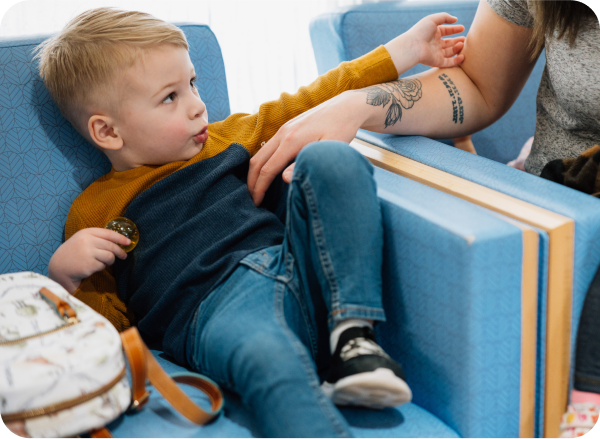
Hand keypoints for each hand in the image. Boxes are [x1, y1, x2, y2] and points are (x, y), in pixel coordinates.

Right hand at [48, 228, 130, 293]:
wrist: (59, 267)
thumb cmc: (74, 252)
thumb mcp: (83, 240)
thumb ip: (98, 238)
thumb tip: (120, 241)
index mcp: (86, 232)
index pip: (109, 233)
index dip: (121, 238)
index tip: (129, 242)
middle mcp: (87, 241)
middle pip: (112, 246)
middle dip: (120, 252)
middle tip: (124, 256)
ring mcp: (88, 253)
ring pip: (110, 256)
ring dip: (109, 261)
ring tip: (101, 262)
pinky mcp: (89, 265)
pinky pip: (103, 266)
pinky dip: (100, 267)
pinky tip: (92, 267)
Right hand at [248, 92, 362, 204]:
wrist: (346, 107)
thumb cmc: (342, 129)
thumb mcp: (328, 150)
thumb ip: (304, 164)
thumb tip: (283, 178)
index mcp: (291, 141)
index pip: (267, 170)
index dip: (259, 189)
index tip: (257, 204)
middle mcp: (282, 134)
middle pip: (256, 162)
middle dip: (251, 183)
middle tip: (251, 201)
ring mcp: (283, 129)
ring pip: (259, 153)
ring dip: (254, 172)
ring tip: (256, 190)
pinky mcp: (286, 128)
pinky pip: (267, 148)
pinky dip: (261, 162)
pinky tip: (266, 174)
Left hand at [385, 13, 464, 72]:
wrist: (413, 46)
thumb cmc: (421, 31)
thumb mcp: (433, 19)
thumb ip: (445, 17)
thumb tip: (455, 19)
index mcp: (433, 33)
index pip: (446, 31)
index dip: (454, 29)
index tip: (462, 28)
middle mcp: (435, 43)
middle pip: (449, 42)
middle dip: (457, 40)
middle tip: (465, 39)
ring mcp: (436, 53)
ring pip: (450, 52)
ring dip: (457, 48)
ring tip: (463, 44)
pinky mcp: (437, 62)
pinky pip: (449, 63)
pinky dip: (456, 61)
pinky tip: (462, 56)